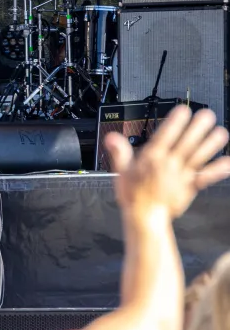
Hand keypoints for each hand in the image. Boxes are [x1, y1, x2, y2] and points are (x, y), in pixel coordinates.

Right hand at [104, 105, 229, 220]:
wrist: (145, 218)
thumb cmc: (134, 195)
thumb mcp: (121, 171)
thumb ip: (120, 152)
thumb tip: (112, 137)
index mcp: (152, 159)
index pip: (164, 137)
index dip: (174, 123)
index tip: (183, 111)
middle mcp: (169, 165)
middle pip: (185, 144)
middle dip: (197, 129)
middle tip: (207, 115)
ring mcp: (181, 176)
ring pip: (197, 157)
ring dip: (210, 145)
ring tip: (221, 132)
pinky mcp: (190, 187)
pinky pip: (205, 177)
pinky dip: (218, 170)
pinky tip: (228, 163)